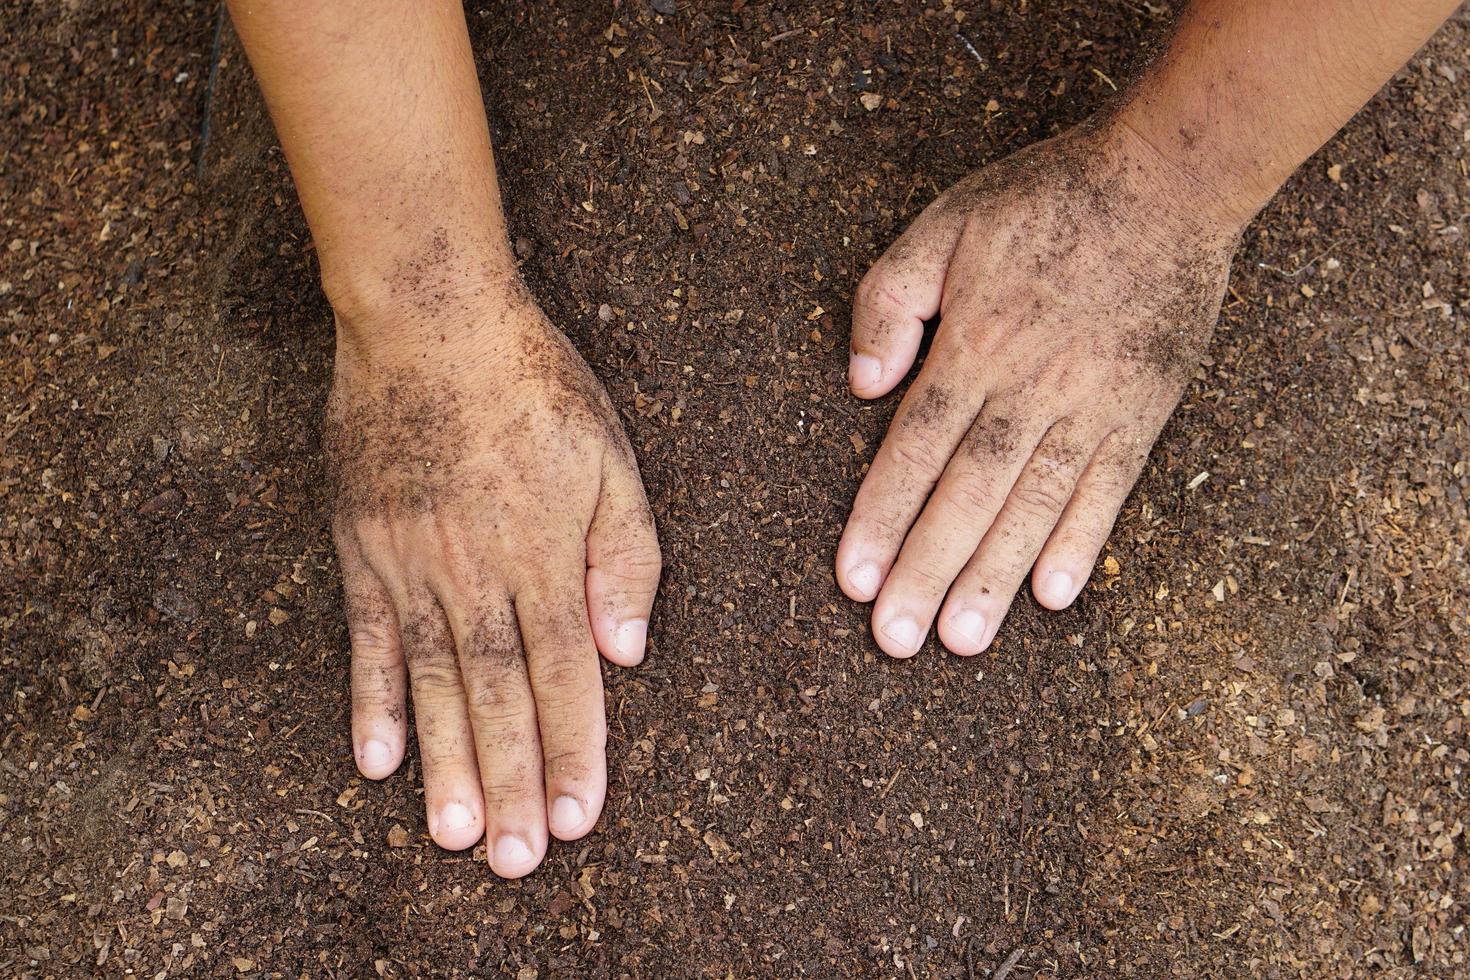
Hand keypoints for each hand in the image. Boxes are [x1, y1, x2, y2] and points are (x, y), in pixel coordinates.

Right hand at [325, 279, 660, 876]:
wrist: (431, 320)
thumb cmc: (534, 385)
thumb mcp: (610, 458)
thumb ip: (623, 555)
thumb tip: (625, 649)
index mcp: (544, 555)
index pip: (566, 675)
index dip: (575, 749)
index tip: (579, 818)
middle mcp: (476, 574)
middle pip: (497, 696)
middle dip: (513, 781)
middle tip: (517, 861)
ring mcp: (411, 566)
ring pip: (432, 684)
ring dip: (446, 763)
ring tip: (456, 835)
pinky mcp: (364, 549)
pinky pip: (366, 641)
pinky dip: (370, 702)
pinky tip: (376, 761)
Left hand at [837, 122, 1239, 657]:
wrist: (1168, 180)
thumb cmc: (1045, 201)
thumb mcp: (943, 225)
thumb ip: (891, 301)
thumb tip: (863, 384)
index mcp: (973, 348)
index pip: (913, 451)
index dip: (882, 519)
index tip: (855, 582)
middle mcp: (1028, 388)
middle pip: (967, 494)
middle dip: (927, 570)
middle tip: (896, 641)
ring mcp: (1091, 405)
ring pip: (1033, 505)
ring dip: (995, 576)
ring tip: (964, 641)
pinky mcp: (1142, 412)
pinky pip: (1109, 487)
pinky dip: (1083, 540)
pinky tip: (1055, 595)